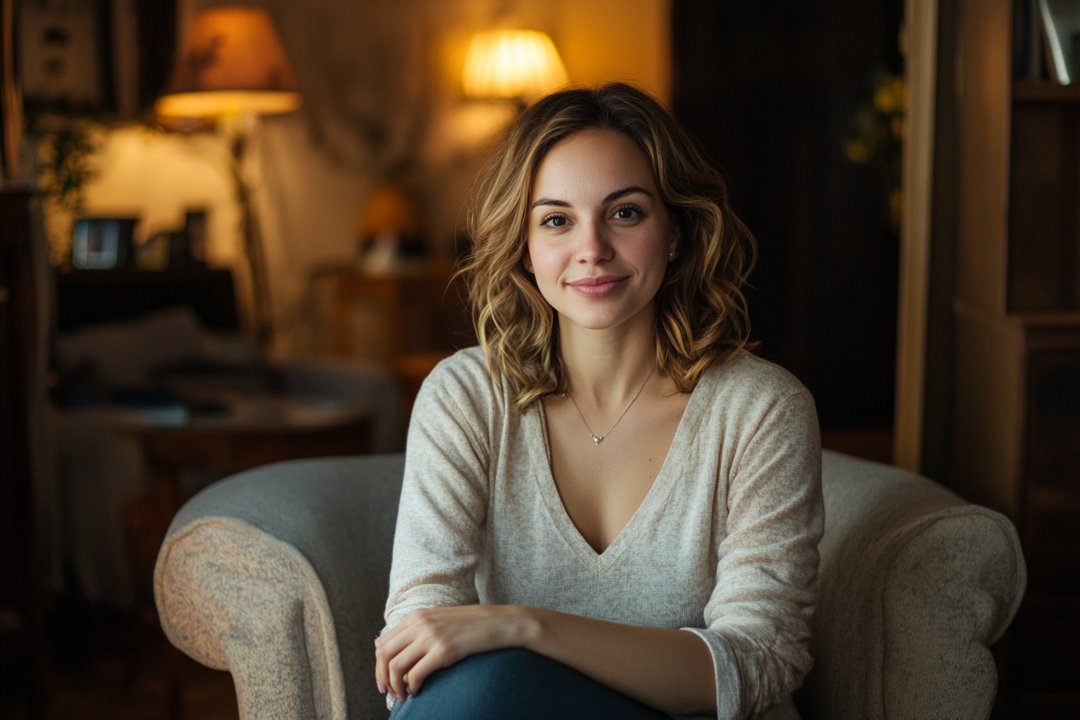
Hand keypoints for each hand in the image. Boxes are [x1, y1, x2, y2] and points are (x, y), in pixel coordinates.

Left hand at [374, 605, 531, 701]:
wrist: (497, 622)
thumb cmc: (470, 625)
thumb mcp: (439, 621)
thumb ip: (418, 631)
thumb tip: (396, 653)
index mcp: (416, 616)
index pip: (382, 643)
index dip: (378, 665)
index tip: (384, 680)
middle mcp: (419, 624)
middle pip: (384, 655)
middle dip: (382, 677)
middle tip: (389, 692)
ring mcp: (431, 636)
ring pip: (396, 666)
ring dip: (396, 686)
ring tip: (404, 695)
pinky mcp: (444, 651)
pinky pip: (415, 674)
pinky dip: (412, 687)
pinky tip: (418, 691)